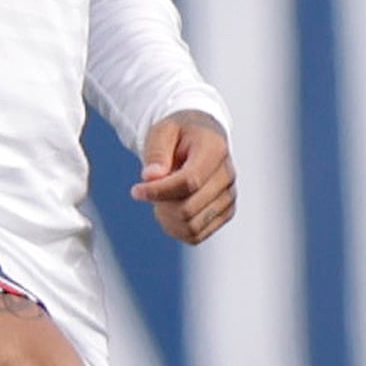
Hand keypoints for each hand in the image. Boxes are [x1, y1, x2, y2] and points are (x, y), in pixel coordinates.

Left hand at [133, 111, 234, 244]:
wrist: (201, 137)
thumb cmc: (180, 133)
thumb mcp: (162, 131)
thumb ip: (156, 152)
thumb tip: (151, 176)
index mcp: (215, 149)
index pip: (189, 182)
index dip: (159, 191)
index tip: (136, 190)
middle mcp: (227, 175)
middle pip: (189, 208)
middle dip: (161, 204)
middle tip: (147, 191)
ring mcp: (229, 196)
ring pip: (193, 226)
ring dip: (167, 219)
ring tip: (159, 200)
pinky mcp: (225, 212)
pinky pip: (197, 235)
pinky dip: (176, 229)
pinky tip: (168, 211)